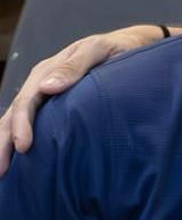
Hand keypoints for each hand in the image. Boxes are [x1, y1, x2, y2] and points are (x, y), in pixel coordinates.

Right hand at [0, 26, 163, 174]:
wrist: (130, 46)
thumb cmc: (116, 49)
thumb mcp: (97, 50)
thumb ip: (74, 67)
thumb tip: (47, 87)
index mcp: (46, 72)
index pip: (26, 101)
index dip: (21, 125)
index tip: (23, 148)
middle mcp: (40, 86)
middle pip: (14, 115)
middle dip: (3, 143)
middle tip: (1, 171)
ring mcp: (46, 98)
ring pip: (17, 122)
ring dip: (5, 146)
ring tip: (2, 173)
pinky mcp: (55, 108)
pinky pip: (34, 125)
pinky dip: (20, 140)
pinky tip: (19, 162)